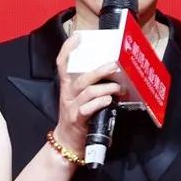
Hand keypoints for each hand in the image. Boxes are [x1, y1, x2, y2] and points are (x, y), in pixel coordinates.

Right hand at [52, 33, 121, 157]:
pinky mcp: (77, 120)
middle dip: (99, 70)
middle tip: (114, 66)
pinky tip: (109, 101)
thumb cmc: (79, 118)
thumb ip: (93, 87)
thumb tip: (114, 74)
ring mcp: (71, 107)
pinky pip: (87, 109)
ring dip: (106, 88)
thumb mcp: (81, 99)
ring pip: (87, 92)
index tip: (78, 37)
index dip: (68, 49)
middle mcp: (68, 95)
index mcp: (68, 87)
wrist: (67, 144)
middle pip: (81, 78)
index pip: (62, 64)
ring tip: (119, 88)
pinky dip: (100, 103)